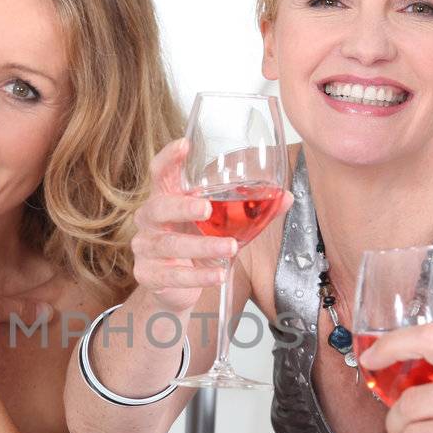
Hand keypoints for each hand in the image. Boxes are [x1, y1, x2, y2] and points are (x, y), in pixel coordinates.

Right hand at [131, 138, 288, 312]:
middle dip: (183, 206)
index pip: (160, 173)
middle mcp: (151, 220)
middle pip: (159, 207)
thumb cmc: (195, 244)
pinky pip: (174, 275)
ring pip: (170, 245)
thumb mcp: (220, 224)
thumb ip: (250, 210)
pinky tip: (219, 273)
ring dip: (202, 246)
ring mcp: (146, 248)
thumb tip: (286, 197)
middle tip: (206, 208)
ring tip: (230, 247)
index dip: (169, 158)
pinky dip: (199, 276)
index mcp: (167, 198)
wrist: (176, 287)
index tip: (185, 145)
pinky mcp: (149, 275)